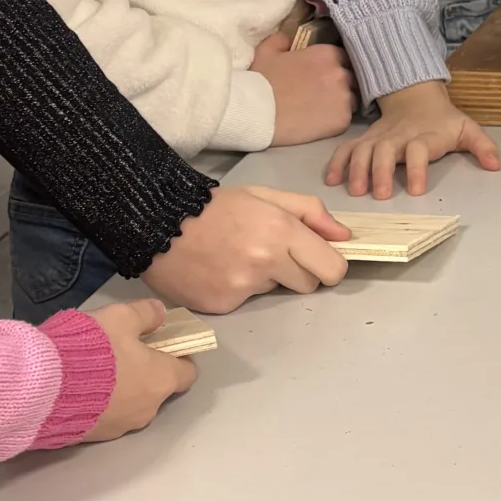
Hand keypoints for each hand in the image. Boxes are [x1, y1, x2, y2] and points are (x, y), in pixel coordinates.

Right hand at [81, 298, 196, 441]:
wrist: (45, 387)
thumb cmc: (92, 348)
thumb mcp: (120, 317)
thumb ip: (145, 314)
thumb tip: (161, 313)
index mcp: (162, 380)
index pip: (187, 374)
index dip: (179, 358)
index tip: (163, 345)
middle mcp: (148, 409)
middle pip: (157, 390)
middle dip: (145, 373)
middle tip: (123, 354)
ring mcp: (122, 426)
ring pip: (131, 405)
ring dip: (122, 390)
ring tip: (96, 370)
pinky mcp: (95, 436)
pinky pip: (105, 417)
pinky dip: (100, 404)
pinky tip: (79, 388)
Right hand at [145, 185, 351, 309]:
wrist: (156, 221)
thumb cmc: (214, 206)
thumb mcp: (265, 195)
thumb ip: (310, 212)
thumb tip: (344, 236)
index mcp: (281, 231)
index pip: (332, 269)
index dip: (329, 265)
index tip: (317, 259)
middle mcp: (265, 262)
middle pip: (308, 285)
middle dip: (298, 271)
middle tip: (269, 252)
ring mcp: (242, 287)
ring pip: (274, 292)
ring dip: (265, 278)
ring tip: (235, 255)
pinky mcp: (222, 305)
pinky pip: (245, 302)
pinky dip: (236, 289)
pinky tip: (217, 269)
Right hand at [252, 31, 356, 143]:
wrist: (257, 113)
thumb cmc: (261, 80)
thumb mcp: (267, 51)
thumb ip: (282, 40)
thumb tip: (288, 39)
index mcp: (327, 54)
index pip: (345, 57)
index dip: (337, 65)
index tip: (326, 73)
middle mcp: (341, 73)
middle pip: (352, 77)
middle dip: (342, 83)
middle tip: (325, 92)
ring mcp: (345, 97)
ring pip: (353, 98)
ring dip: (342, 101)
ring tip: (325, 108)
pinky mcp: (343, 120)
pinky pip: (347, 118)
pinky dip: (337, 119)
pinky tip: (322, 121)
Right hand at [327, 80, 500, 198]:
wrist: (416, 96)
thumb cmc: (442, 120)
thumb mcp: (466, 128)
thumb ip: (481, 146)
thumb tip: (495, 165)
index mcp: (424, 136)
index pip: (420, 149)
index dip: (418, 168)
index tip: (417, 188)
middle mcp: (398, 136)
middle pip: (386, 150)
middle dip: (380, 171)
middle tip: (379, 194)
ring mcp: (378, 137)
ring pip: (363, 150)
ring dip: (357, 169)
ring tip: (355, 190)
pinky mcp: (364, 139)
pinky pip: (347, 148)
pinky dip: (337, 161)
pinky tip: (332, 179)